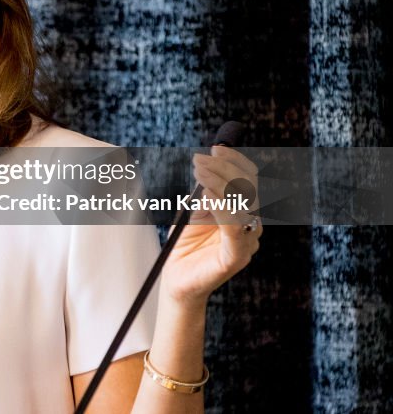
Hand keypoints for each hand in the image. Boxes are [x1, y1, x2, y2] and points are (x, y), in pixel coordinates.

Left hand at [161, 145, 261, 305]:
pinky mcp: (236, 258)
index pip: (250, 181)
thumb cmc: (185, 243)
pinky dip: (222, 209)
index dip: (236, 162)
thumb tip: (206, 170)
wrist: (176, 278)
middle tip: (201, 159)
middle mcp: (250, 225)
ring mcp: (246, 242)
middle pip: (249, 189)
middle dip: (225, 169)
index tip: (216, 148)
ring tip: (200, 172)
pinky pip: (234, 230)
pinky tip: (207, 195)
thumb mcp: (190, 210)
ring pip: (244, 206)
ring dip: (221, 184)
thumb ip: (201, 193)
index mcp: (243, 211)